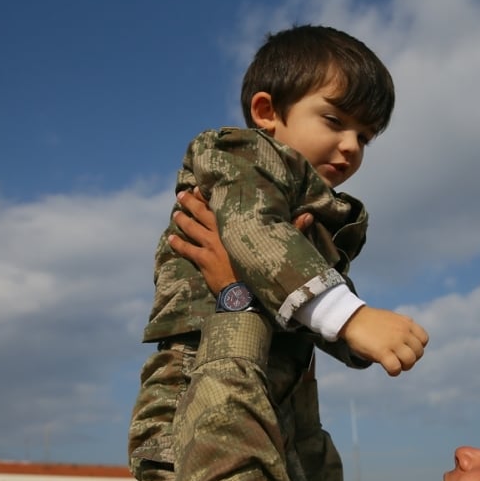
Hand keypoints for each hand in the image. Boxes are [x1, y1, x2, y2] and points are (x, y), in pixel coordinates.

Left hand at [168, 187, 314, 294]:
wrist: (249, 293)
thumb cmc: (265, 269)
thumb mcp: (278, 246)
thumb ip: (293, 229)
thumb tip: (309, 215)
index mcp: (237, 226)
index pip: (221, 205)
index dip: (208, 195)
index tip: (198, 187)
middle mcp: (221, 232)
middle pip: (201, 213)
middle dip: (189, 202)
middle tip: (181, 194)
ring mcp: (210, 246)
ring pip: (191, 229)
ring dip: (181, 220)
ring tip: (175, 213)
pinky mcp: (203, 261)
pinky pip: (187, 250)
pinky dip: (177, 244)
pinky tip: (170, 239)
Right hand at [338, 306, 428, 375]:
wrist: (352, 319)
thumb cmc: (371, 322)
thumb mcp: (392, 319)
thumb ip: (402, 328)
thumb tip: (409, 341)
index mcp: (406, 323)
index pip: (424, 340)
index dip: (417, 347)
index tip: (406, 349)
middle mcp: (402, 332)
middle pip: (418, 352)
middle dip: (411, 359)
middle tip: (399, 359)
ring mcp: (393, 342)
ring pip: (410, 360)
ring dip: (404, 366)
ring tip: (395, 365)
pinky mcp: (382, 351)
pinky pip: (395, 367)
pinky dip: (394, 371)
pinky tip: (388, 369)